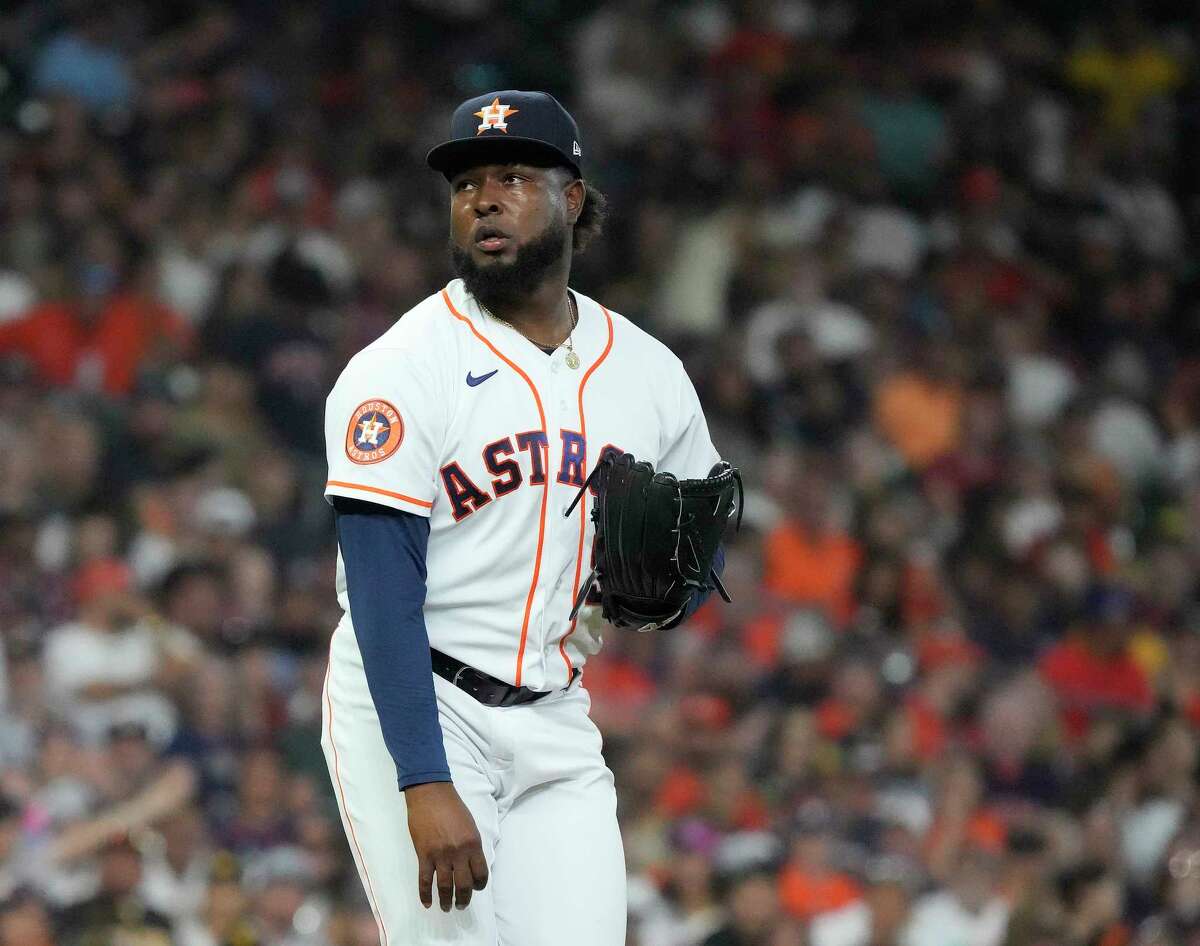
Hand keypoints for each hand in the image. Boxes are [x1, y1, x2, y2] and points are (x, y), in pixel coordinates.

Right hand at [405, 781, 488, 911]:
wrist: (431, 794)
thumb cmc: (452, 806)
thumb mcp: (470, 825)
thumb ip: (472, 845)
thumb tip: (471, 863)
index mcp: (473, 844)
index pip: (481, 873)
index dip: (479, 885)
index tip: (476, 888)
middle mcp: (459, 852)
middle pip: (464, 884)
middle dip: (464, 898)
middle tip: (461, 905)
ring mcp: (441, 855)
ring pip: (445, 886)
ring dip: (447, 900)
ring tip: (447, 908)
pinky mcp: (424, 855)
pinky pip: (425, 880)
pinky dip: (425, 895)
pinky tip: (427, 903)